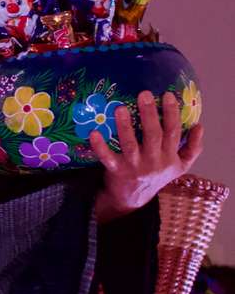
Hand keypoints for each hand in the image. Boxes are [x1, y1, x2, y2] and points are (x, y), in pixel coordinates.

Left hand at [90, 91, 202, 222]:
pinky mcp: (116, 171)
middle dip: (149, 114)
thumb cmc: (157, 176)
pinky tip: (94, 132)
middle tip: (144, 94)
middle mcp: (154, 161)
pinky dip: (100, 146)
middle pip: (153, 135)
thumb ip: (192, 148)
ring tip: (120, 108)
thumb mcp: (180, 166)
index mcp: (169, 157)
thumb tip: (199, 126)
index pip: (173, 132)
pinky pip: (107, 158)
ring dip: (125, 126)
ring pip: (130, 144)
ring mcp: (134, 167)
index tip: (168, 95)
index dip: (172, 113)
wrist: (134, 200)